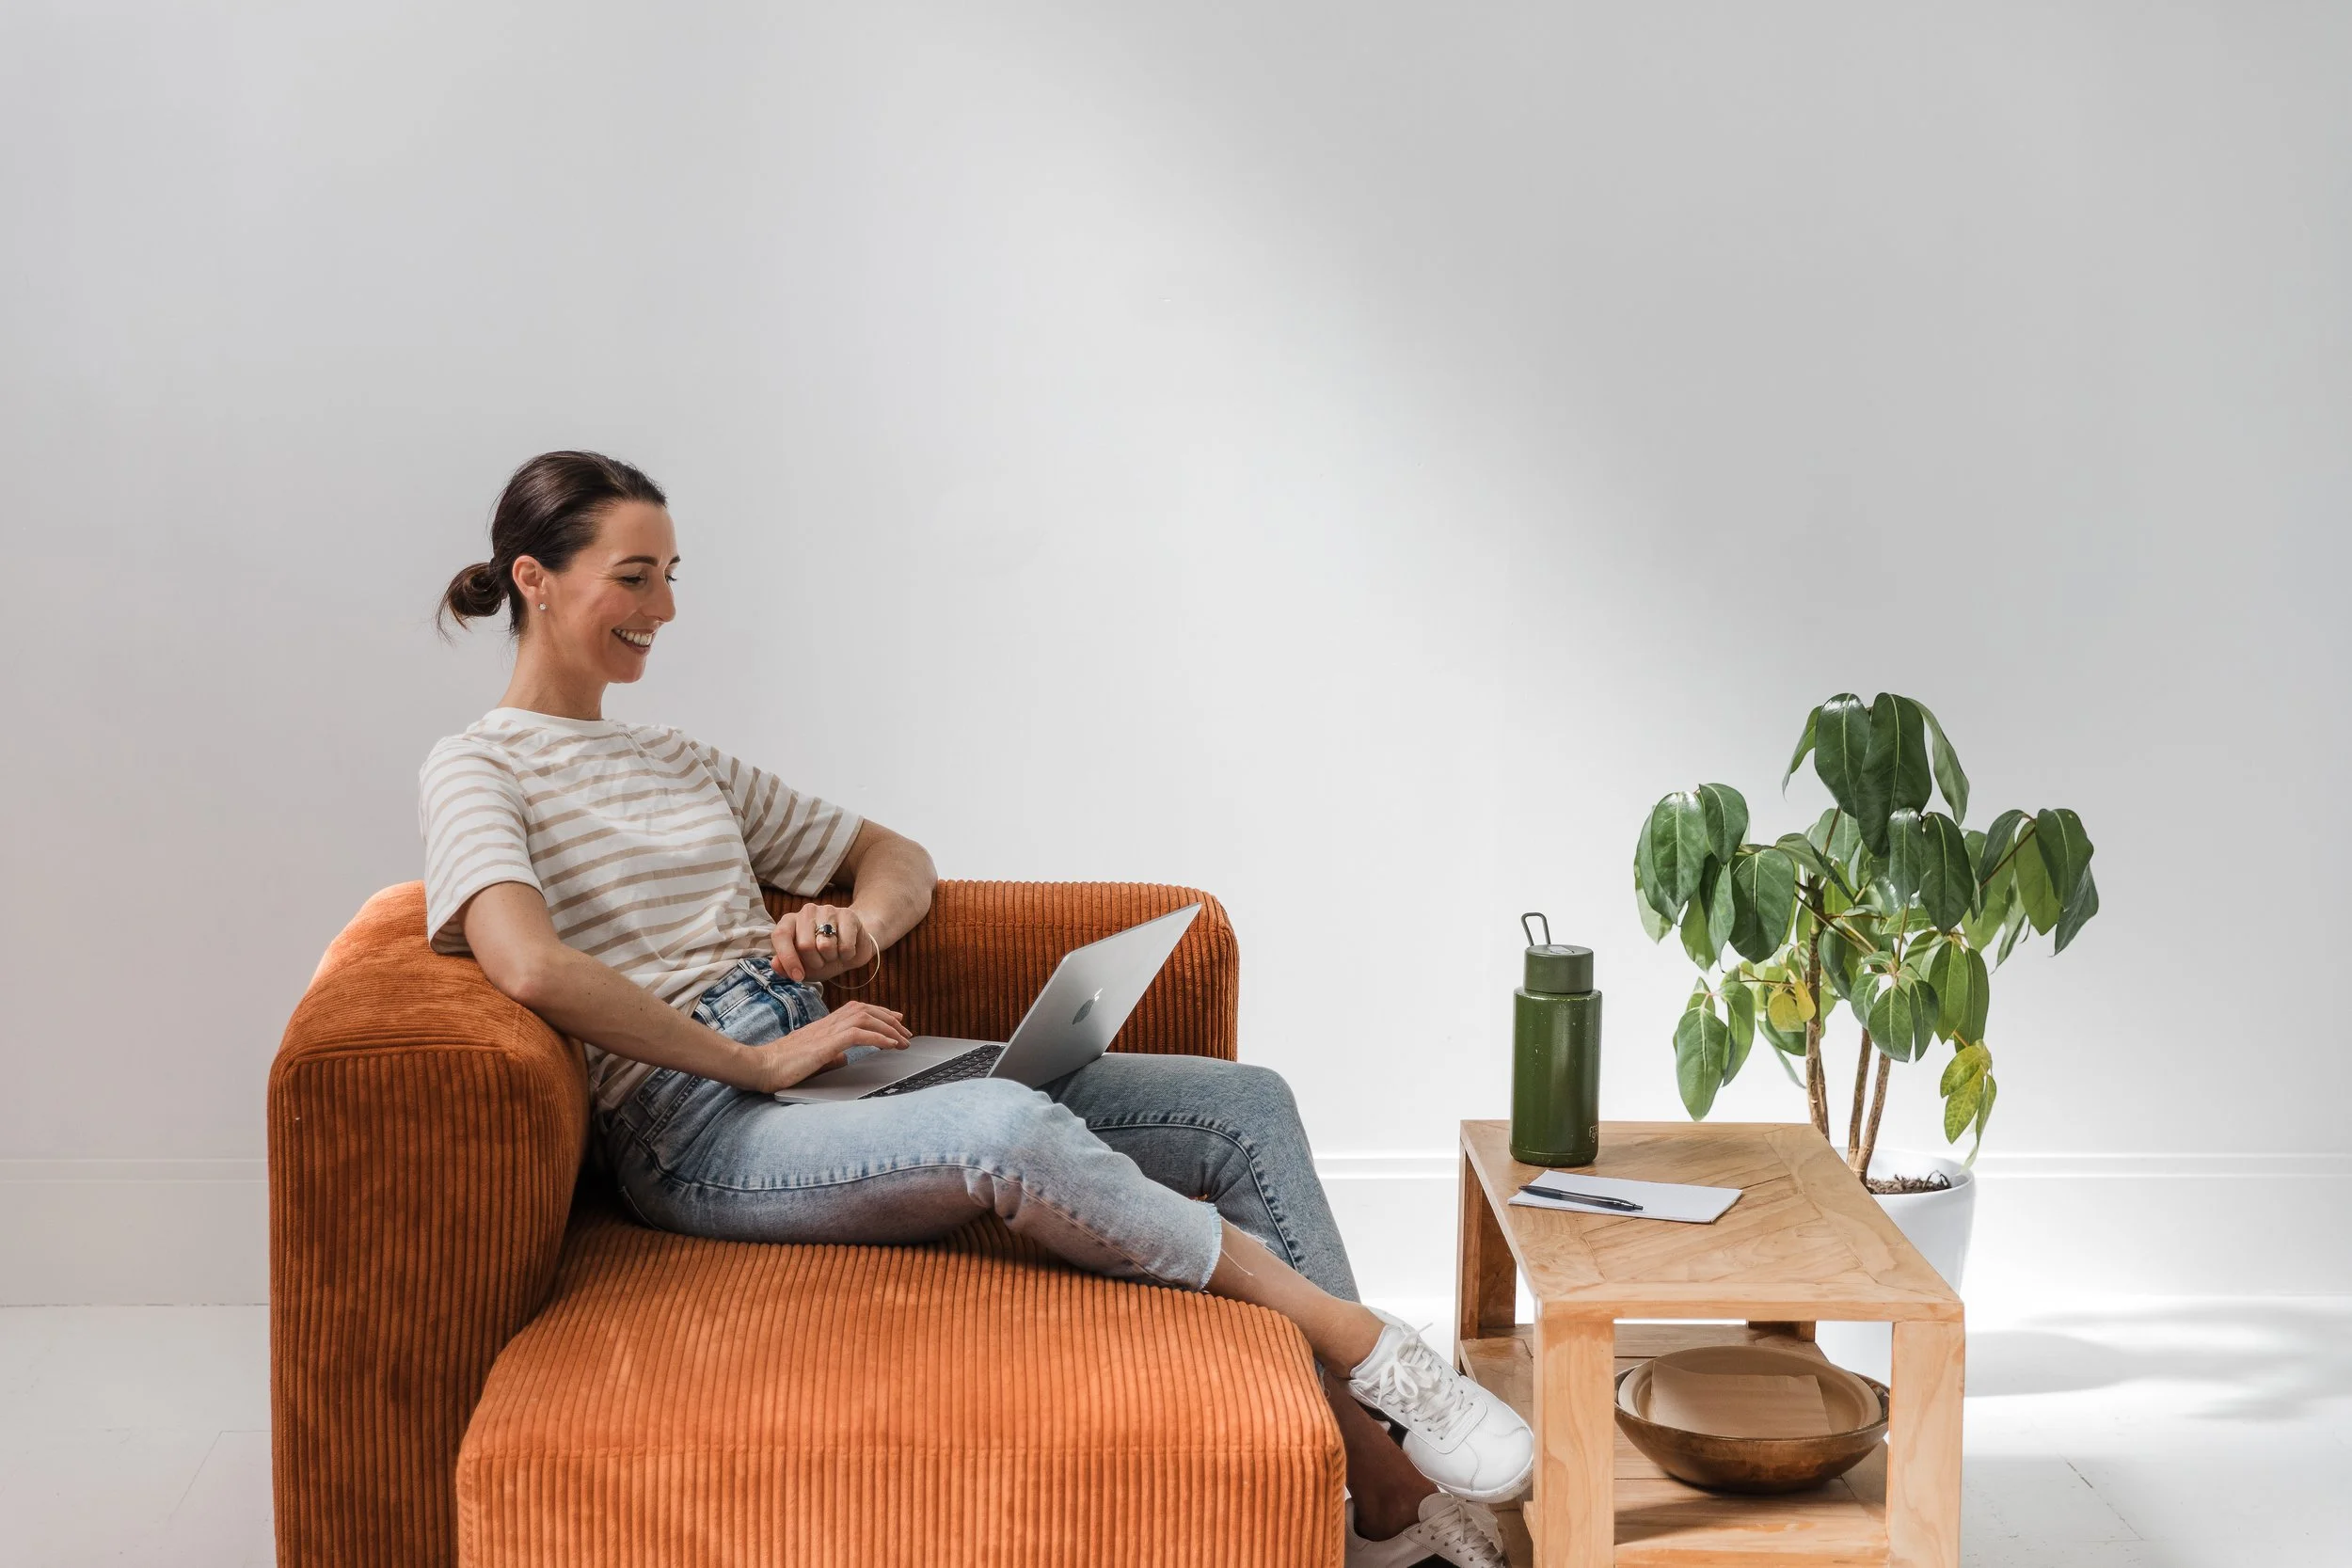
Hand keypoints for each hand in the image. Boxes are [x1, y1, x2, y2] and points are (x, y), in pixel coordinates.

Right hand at [735, 1000, 913, 1092]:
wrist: (759, 1066)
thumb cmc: (780, 1066)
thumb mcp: (811, 1060)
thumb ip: (829, 1056)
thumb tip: (843, 1059)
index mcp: (824, 1025)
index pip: (857, 1010)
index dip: (879, 1012)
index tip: (895, 1020)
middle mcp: (827, 1023)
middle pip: (865, 1010)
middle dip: (890, 1020)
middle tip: (906, 1032)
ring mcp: (826, 1031)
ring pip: (866, 1017)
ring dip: (889, 1029)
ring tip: (903, 1041)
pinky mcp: (825, 1043)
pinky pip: (859, 1034)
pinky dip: (878, 1037)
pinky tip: (889, 1045)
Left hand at [771, 903, 878, 981]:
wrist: (852, 948)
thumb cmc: (822, 957)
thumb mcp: (803, 967)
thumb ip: (785, 966)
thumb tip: (775, 964)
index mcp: (789, 922)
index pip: (781, 935)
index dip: (788, 958)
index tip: (798, 977)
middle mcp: (806, 912)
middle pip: (805, 945)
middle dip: (815, 962)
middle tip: (821, 961)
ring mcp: (828, 910)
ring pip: (825, 945)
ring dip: (831, 958)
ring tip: (833, 954)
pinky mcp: (848, 914)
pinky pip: (845, 945)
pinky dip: (847, 956)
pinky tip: (846, 951)